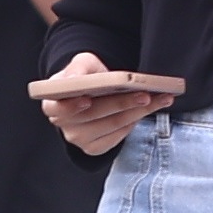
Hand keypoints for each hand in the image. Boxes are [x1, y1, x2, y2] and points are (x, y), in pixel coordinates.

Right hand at [28, 54, 179, 154]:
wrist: (94, 91)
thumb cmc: (86, 76)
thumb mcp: (82, 64)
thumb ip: (77, 69)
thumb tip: (74, 80)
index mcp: (53, 104)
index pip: (58, 108)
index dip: (72, 106)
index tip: (87, 99)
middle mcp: (64, 125)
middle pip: (95, 115)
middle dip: (122, 103)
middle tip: (145, 94)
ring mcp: (79, 139)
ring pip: (114, 125)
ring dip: (139, 111)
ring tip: (159, 98)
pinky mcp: (96, 147)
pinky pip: (120, 135)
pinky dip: (137, 120)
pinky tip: (150, 108)